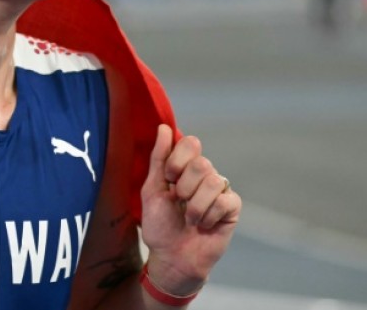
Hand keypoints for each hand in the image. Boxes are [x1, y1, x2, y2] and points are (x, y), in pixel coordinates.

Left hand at [139, 125, 240, 295]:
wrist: (171, 256)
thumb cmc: (160, 224)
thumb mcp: (152, 189)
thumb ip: (159, 158)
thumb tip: (164, 128)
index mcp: (184, 167)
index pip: (191, 143)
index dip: (178, 160)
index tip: (168, 179)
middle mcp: (204, 175)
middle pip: (202, 163)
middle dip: (184, 187)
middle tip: (179, 202)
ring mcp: (220, 190)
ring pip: (214, 181)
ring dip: (195, 205)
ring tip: (189, 218)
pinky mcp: (232, 208)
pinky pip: (225, 201)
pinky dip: (209, 215)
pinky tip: (204, 225)